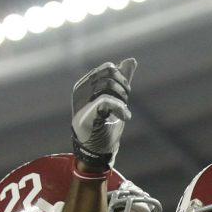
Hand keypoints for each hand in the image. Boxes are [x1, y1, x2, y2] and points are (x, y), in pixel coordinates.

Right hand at [71, 58, 136, 173]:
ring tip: (123, 112)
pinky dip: (120, 108)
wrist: (97, 150)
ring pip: (108, 86)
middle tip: (124, 103)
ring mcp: (81, 103)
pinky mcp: (86, 116)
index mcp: (85, 84)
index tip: (125, 95)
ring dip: (122, 99)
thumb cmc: (105, 125)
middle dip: (123, 87)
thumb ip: (122, 80)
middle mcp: (80, 90)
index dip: (121, 78)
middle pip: (109, 74)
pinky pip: (106, 101)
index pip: (108, 68)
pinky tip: (126, 117)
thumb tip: (131, 60)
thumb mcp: (117, 99)